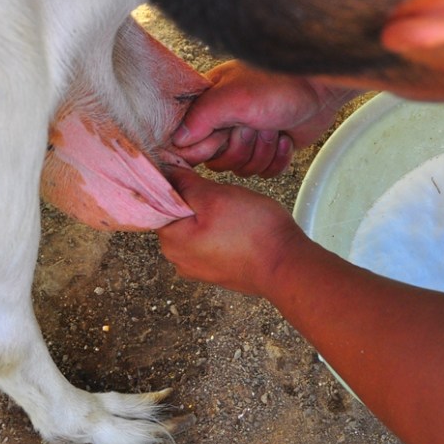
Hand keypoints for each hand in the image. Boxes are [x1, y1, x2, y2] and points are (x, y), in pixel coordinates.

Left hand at [157, 168, 309, 295]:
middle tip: (219, 193)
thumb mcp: (215, 195)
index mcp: (170, 240)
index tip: (192, 174)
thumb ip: (185, 183)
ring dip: (208, 216)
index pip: (157, 204)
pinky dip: (219, 232)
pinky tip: (238, 226)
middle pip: (176, 218)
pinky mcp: (216, 272)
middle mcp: (177, 259)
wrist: (286, 266)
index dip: (173, 183)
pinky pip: (209, 244)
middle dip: (194, 201)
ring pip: (194, 230)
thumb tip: (165, 171)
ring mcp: (197, 269)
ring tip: (233, 210)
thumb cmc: (251, 230)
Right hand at [171, 60, 359, 177]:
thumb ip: (201, 117)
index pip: (189, 143)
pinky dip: (278, 159)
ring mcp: (247, 137)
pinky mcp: (269, 149)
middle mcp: (224, 122)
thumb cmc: (279, 84)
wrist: (321, 89)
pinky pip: (265, 172)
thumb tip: (177, 140)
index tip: (223, 135)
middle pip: (218, 162)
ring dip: (262, 152)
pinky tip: (284, 138)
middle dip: (241, 148)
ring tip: (272, 127)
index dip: (207, 147)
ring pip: (242, 169)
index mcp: (208, 105)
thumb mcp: (233, 97)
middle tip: (254, 126)